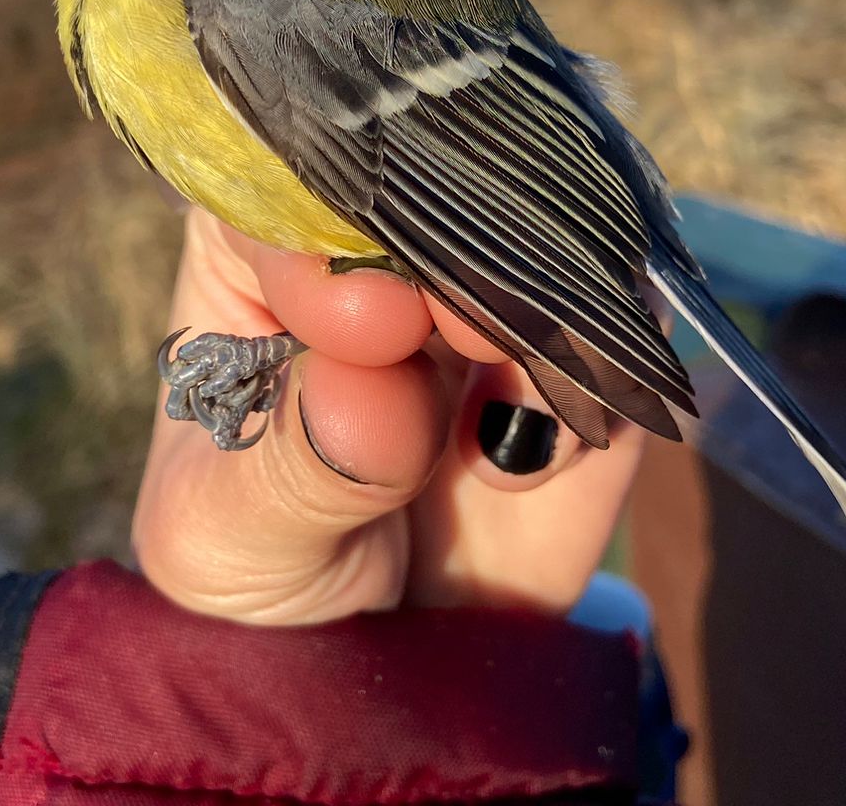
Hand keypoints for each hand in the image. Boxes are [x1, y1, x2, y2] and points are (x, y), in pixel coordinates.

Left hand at [132, 208, 645, 625]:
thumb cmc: (255, 565)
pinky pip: (624, 344)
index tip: (363, 318)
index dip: (338, 232)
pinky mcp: (588, 363)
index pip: (299, 178)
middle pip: (443, 187)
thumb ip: (286, 466)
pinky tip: (524, 475)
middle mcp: (389, 249)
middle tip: (468, 340)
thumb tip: (368, 393)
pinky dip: (592, 403)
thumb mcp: (221, 538)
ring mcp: (497, 294)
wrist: (376, 668)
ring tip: (494, 445)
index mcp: (266, 251)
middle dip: (464, 263)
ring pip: (551, 249)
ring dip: (540, 331)